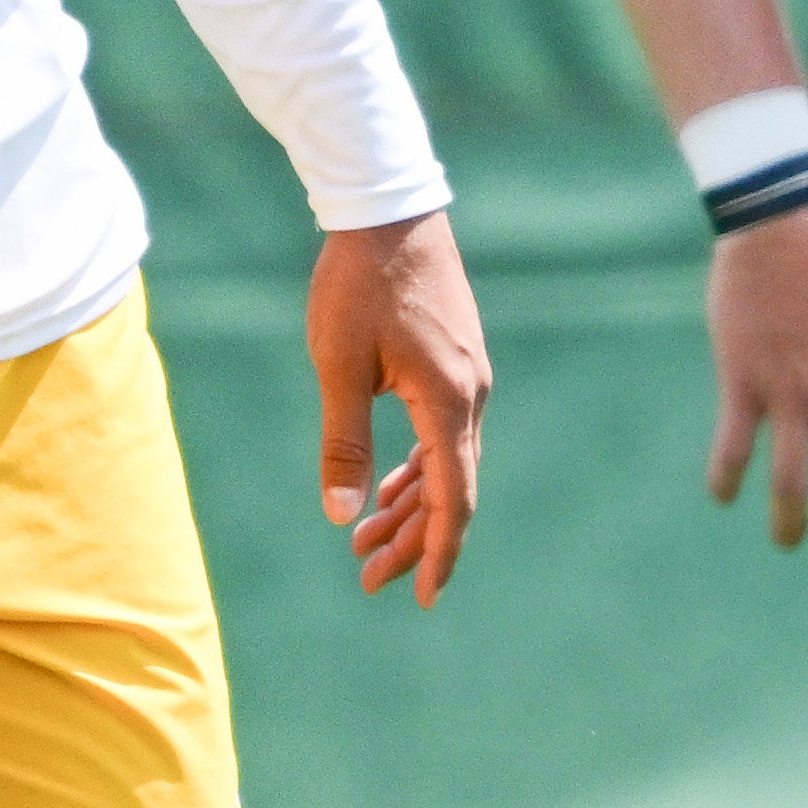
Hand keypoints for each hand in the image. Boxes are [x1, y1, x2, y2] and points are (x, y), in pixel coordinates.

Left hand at [309, 212, 489, 606]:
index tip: (419, 598)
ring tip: (366, 540)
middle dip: (412, 538)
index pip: (452, 499)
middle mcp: (470, 395)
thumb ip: (342, 441)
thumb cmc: (357, 283)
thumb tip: (339, 515)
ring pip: (447, 462)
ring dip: (410, 504)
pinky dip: (416, 466)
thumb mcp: (337, 363)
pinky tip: (386, 486)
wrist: (389, 210)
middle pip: (450, 489)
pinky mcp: (455, 362)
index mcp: (448, 401)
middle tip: (367, 578)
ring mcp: (468, 378)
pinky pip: (442, 432)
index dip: (437, 553)